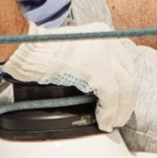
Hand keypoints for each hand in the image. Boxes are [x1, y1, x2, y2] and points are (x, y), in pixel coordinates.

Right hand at [2, 21, 135, 131]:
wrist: (28, 48)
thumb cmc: (41, 52)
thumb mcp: (75, 51)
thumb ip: (91, 62)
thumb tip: (100, 89)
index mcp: (103, 34)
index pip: (124, 64)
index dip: (125, 88)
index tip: (122, 103)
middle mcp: (108, 40)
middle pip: (128, 76)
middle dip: (126, 102)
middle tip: (119, 118)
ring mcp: (104, 53)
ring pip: (124, 88)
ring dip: (120, 110)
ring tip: (111, 123)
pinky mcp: (97, 68)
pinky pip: (110, 96)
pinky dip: (109, 112)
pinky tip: (103, 121)